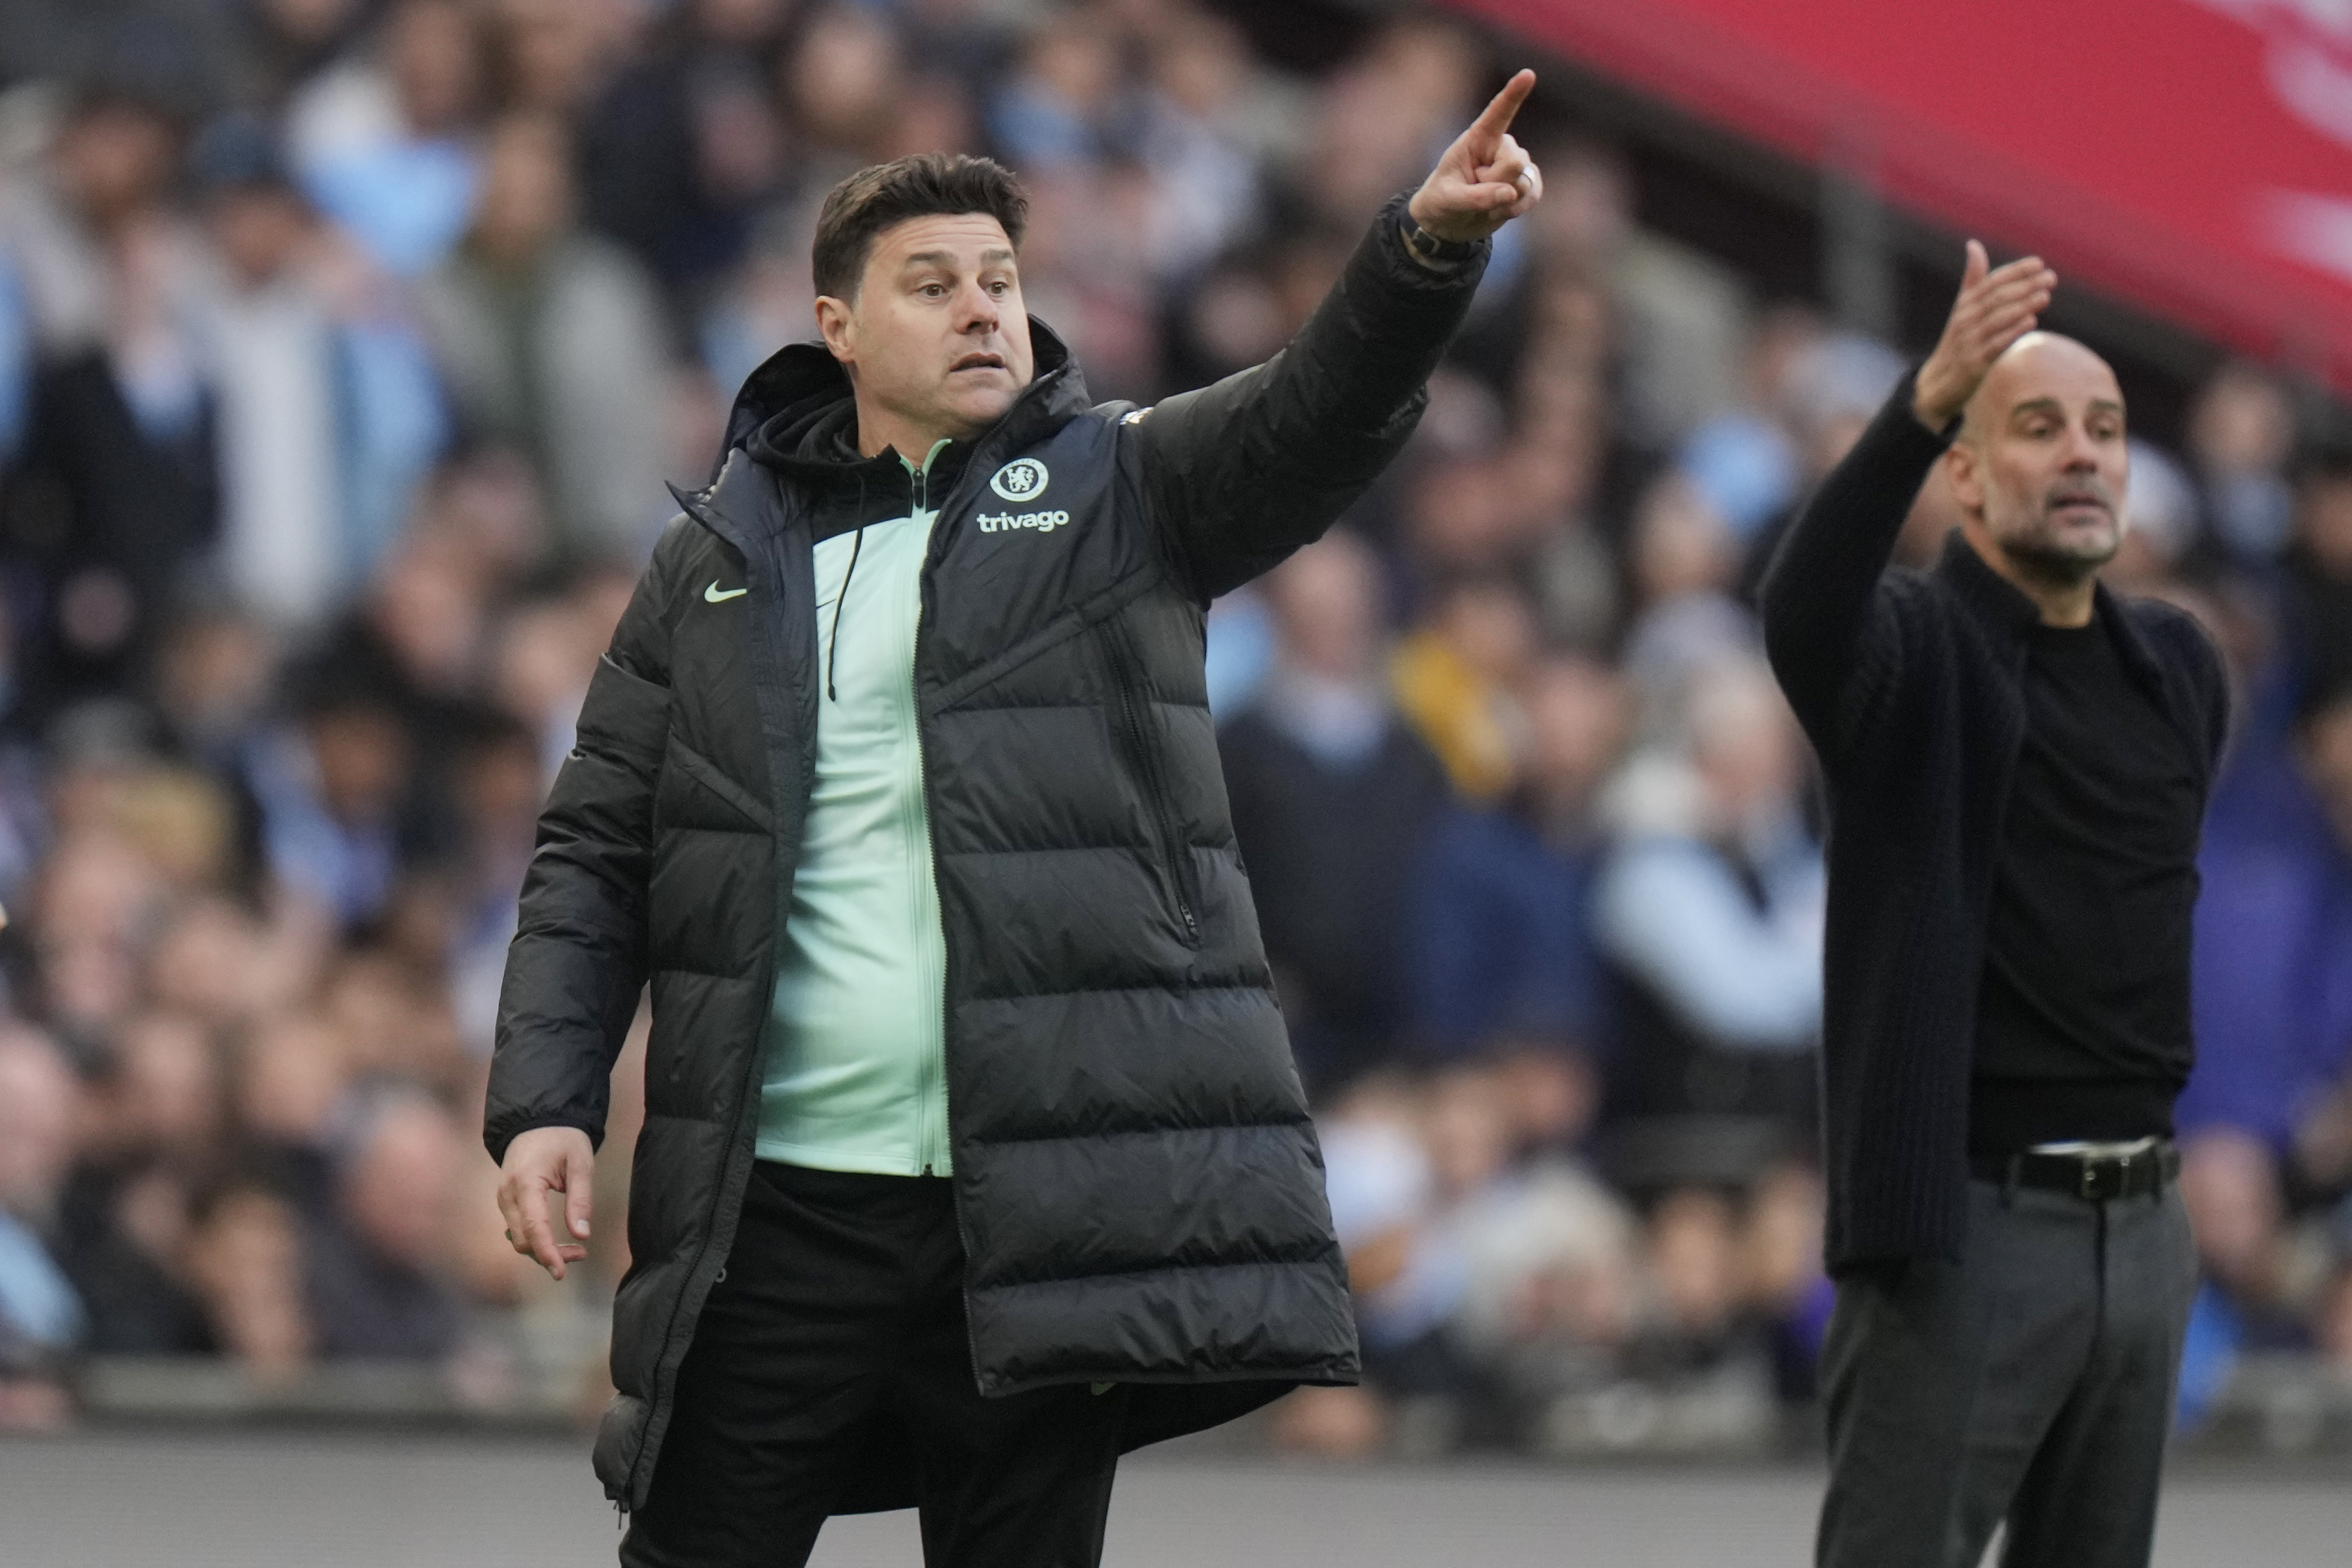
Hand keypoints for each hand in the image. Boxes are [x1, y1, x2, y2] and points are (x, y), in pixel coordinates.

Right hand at [496, 1126, 594, 1279]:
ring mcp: (503, 1198)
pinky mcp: (506, 1201)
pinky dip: (535, 1239)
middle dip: (549, 1254)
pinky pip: (517, 1229)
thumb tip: (582, 1235)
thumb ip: (581, 1198)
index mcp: (525, 1182)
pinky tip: (556, 1241)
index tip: (560, 1272)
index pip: (533, 1226)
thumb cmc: (562, 1138)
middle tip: (581, 1255)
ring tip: (576, 1251)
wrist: (537, 1121)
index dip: (546, 1252)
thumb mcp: (581, 1162)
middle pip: (522, 1240)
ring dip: (543, 1249)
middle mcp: (507, 1194)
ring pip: (518, 1238)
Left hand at [1407, 69, 1542, 242]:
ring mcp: (1516, 164)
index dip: (1514, 94)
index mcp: (1477, 138)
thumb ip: (1478, 196)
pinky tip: (1500, 210)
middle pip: (1514, 161)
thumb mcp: (1450, 200)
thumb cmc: (1443, 202)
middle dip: (1495, 184)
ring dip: (1502, 200)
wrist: (1450, 224)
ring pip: (1524, 181)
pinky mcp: (1527, 183)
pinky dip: (1517, 207)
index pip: (1498, 112)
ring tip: (1483, 201)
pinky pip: (1533, 194)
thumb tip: (1511, 192)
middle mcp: (1500, 146)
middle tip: (1473, 191)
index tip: (1528, 74)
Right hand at [1913, 240, 2057, 430]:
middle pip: (1997, 298)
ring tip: (2046, 295)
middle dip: (2025, 286)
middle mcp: (1965, 320)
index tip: (2038, 263)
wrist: (1938, 382)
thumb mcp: (1963, 308)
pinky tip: (2031, 321)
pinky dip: (2013, 331)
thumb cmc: (1959, 340)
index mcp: (1965, 304)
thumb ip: (1973, 278)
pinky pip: (1995, 344)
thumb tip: (1974, 244)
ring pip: (1998, 319)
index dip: (2014, 272)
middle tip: (2050, 278)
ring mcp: (1969, 342)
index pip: (1991, 282)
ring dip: (2023, 305)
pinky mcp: (1974, 363)